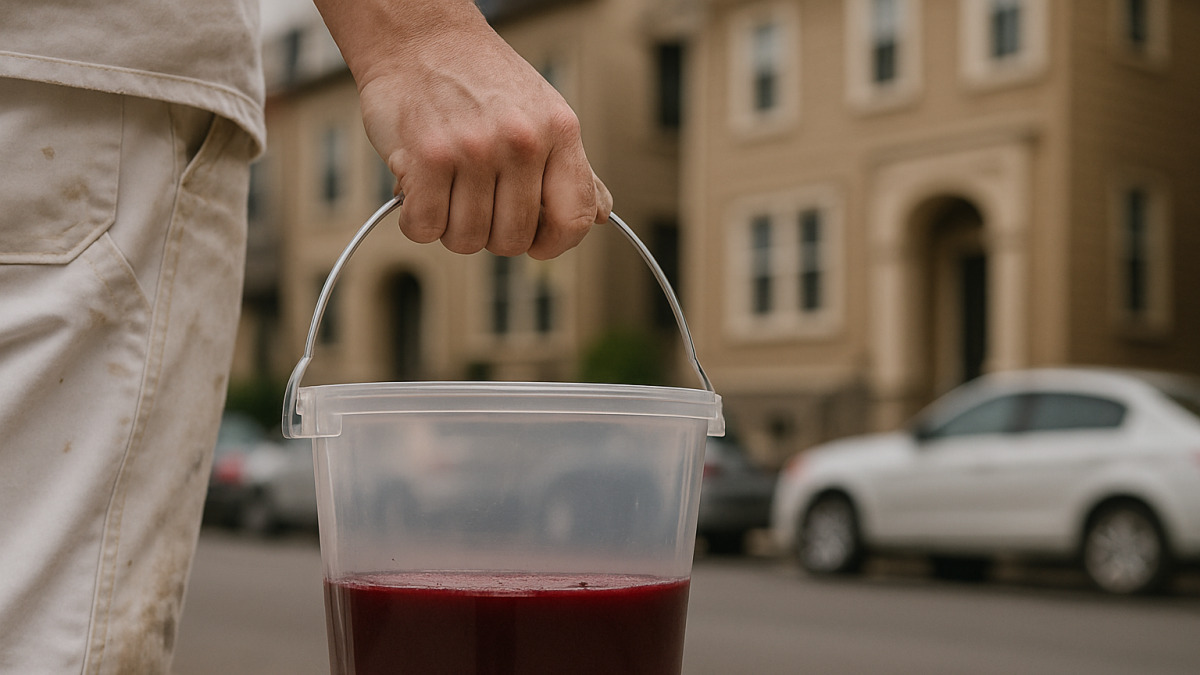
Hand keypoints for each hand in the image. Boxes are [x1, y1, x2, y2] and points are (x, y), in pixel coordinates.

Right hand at [315, 0, 611, 258]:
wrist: (420, 36)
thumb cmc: (480, 80)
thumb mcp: (543, 113)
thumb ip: (572, 170)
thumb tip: (600, 215)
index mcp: (560, 131)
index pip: (574, 218)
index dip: (553, 244)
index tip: (536, 244)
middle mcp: (522, 141)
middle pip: (513, 240)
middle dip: (489, 233)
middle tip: (475, 202)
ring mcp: (476, 149)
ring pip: (467, 239)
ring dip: (449, 226)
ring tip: (446, 188)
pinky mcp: (429, 156)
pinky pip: (425, 226)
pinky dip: (415, 219)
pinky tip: (418, 190)